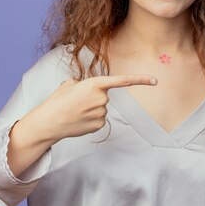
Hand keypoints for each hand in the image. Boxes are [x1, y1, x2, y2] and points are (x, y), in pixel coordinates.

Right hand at [23, 74, 157, 143]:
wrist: (49, 122)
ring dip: (90, 109)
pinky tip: (78, 120)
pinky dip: (90, 119)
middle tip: (76, 102)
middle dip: (92, 98)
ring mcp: (102, 113)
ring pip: (101, 108)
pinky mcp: (99, 125)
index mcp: (95, 84)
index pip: (122, 81)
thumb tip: (90, 90)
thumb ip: (85, 84)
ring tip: (74, 111)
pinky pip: (99, 119)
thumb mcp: (69, 84)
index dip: (140, 80)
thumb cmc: (57, 101)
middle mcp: (102, 98)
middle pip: (104, 96)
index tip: (155, 81)